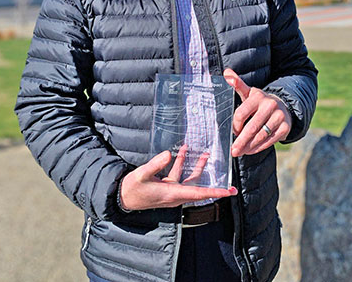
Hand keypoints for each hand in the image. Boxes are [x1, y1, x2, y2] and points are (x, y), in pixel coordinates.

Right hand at [119, 146, 236, 210]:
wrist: (122, 198)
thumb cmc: (132, 189)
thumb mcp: (141, 175)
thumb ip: (155, 164)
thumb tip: (168, 154)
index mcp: (172, 194)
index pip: (199, 193)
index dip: (215, 192)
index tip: (229, 192)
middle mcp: (175, 195)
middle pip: (199, 188)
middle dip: (213, 182)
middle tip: (229, 183)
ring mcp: (171, 192)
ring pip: (190, 180)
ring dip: (197, 167)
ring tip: (204, 153)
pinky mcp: (166, 188)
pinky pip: (179, 177)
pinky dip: (182, 165)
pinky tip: (182, 152)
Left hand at [224, 68, 291, 156]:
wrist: (283, 106)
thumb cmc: (260, 103)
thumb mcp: (249, 93)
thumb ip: (237, 84)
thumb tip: (226, 73)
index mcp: (258, 96)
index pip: (241, 114)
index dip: (235, 126)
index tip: (233, 132)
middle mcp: (270, 105)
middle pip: (251, 128)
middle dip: (240, 141)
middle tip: (233, 151)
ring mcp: (279, 117)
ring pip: (260, 136)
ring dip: (249, 147)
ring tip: (241, 152)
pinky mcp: (285, 127)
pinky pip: (270, 141)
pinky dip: (259, 148)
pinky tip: (251, 150)